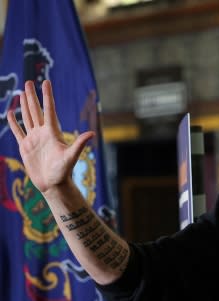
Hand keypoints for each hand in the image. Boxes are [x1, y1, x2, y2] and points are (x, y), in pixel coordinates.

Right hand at [7, 80, 93, 194]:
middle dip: (32, 96)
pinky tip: (11, 113)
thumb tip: (91, 134)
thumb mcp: (71, 157)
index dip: (47, 96)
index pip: (49, 110)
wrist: (53, 184)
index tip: (46, 82)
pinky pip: (18, 131)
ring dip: (24, 105)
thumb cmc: (64, 172)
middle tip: (29, 82)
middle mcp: (43, 133)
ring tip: (22, 92)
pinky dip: (14, 122)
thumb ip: (79, 144)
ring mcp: (34, 139)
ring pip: (28, 117)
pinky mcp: (25, 146)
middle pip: (36, 110)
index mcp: (53, 133)